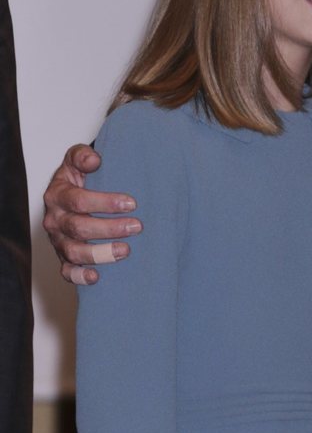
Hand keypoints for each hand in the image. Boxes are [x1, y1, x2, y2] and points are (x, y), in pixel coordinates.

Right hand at [42, 144, 139, 285]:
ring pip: (74, 252)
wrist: (71, 192)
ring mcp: (58, 240)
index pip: (78, 200)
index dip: (105, 202)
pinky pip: (67, 271)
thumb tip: (94, 160)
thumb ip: (82, 155)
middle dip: (109, 228)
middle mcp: (54, 219)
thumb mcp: (77, 159)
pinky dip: (79, 276)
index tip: (131, 203)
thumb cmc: (78, 176)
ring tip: (126, 250)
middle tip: (137, 227)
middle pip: (79, 228)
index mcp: (57, 194)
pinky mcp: (63, 256)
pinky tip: (96, 277)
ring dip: (100, 253)